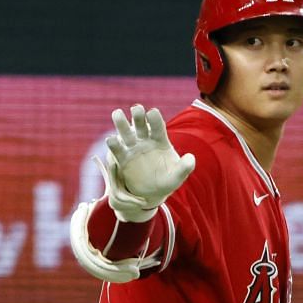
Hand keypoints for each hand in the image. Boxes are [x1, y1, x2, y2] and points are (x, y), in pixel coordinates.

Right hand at [100, 105, 195, 221]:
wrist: (152, 193)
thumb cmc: (167, 181)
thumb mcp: (178, 176)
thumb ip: (185, 167)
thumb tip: (191, 158)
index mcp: (160, 140)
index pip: (157, 125)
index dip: (154, 118)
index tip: (152, 113)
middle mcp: (145, 140)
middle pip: (140, 123)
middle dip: (138, 114)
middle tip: (136, 109)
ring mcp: (133, 148)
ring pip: (125, 131)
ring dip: (121, 122)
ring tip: (117, 113)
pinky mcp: (123, 159)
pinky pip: (117, 149)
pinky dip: (113, 143)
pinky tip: (111, 140)